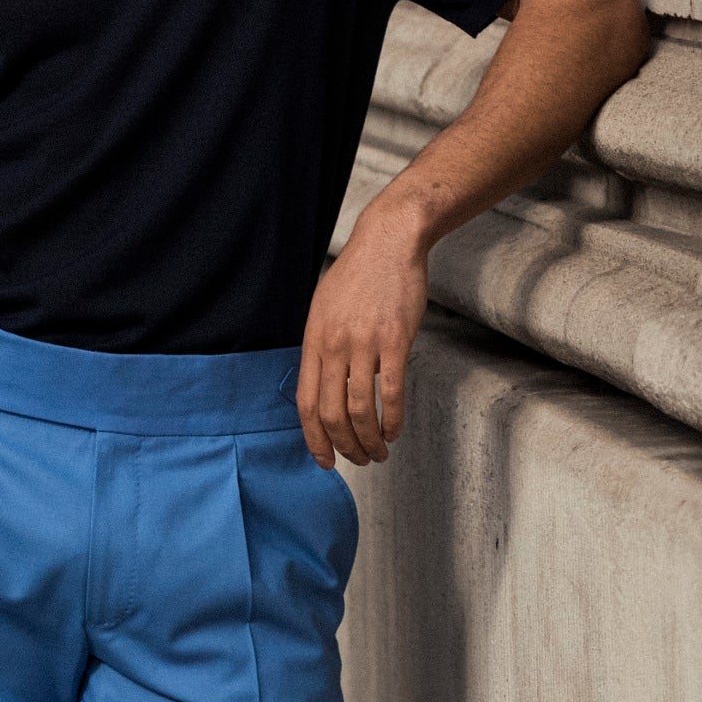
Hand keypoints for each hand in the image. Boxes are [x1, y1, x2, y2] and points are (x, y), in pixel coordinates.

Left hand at [296, 191, 431, 467]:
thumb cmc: (358, 277)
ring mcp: (364, 344)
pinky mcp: (395, 340)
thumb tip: (322, 388)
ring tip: (378, 452)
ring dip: (369, 440)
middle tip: (357, 460)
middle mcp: (334, 346)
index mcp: (314, 341)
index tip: (324, 460)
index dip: (313, 438)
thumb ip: (322, 349)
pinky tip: (394, 432)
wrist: (388, 241)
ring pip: (360, 409)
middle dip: (344, 447)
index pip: (306, 403)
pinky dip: (392, 419)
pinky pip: (391, 392)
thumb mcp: (324, 310)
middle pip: (332, 413)